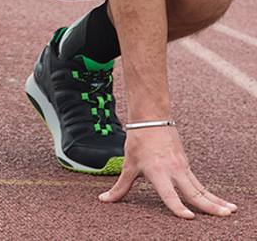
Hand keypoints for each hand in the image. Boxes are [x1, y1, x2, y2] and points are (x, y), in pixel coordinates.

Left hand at [99, 126, 236, 218]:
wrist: (150, 117)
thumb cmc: (138, 141)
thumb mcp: (128, 165)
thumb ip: (120, 187)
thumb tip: (104, 200)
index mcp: (157, 171)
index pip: (169, 193)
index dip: (177, 206)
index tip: (188, 217)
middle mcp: (172, 170)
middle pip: (193, 192)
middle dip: (208, 205)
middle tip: (222, 216)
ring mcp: (182, 168)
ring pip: (201, 188)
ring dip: (216, 201)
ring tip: (230, 212)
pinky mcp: (187, 166)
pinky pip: (201, 184)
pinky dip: (212, 195)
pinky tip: (224, 204)